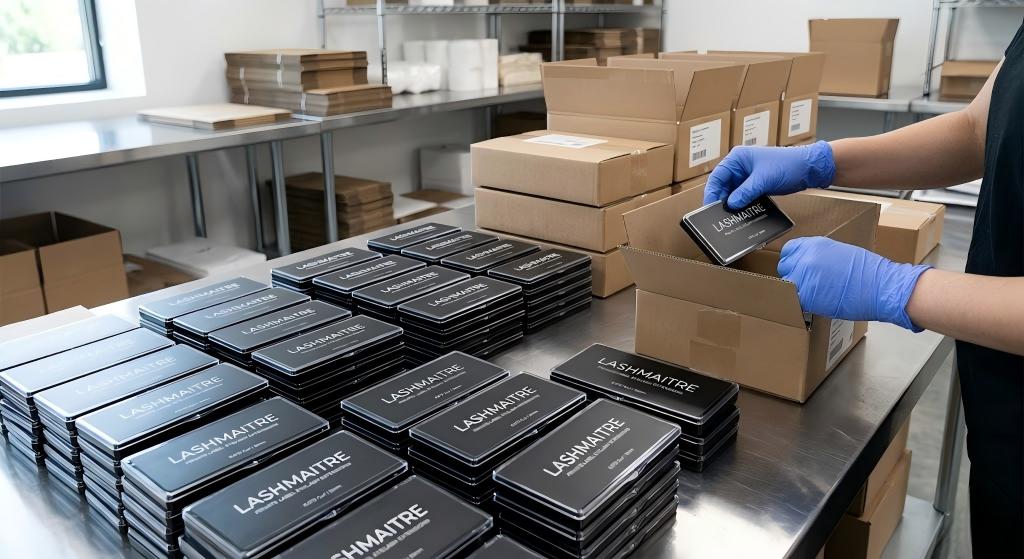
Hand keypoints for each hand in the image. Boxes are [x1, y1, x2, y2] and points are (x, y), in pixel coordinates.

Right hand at [703, 141, 836, 208]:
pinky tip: (742, 215)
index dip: (712, 193)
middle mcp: (740, 166)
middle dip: (722, 201)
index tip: (710, 208)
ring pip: (733, 193)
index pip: (717, 177)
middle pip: (723, 186)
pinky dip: (742, 205)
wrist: (809, 168)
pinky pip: (743, 197)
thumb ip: (745, 192)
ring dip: (732, 204)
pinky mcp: (756, 185)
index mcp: (738, 158)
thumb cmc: (788, 165)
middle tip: (719, 216)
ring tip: (730, 218)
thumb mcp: (764, 179)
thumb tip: (731, 205)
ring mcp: (747, 176)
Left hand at [777, 237, 931, 331]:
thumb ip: (820, 256)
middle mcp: (805, 257)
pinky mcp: (807, 295)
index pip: (788, 251)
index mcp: (814, 244)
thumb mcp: (840, 252)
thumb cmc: (869, 272)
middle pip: (785, 268)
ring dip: (797, 291)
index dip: (793, 261)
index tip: (798, 268)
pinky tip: (817, 304)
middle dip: (793, 276)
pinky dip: (804, 305)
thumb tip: (811, 264)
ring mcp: (804, 276)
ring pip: (788, 286)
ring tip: (816, 294)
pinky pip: (796, 301)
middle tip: (808, 284)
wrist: (882, 286)